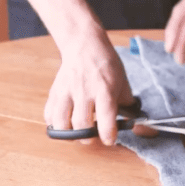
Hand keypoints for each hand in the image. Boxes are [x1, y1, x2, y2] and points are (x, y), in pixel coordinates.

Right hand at [44, 31, 134, 145]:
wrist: (84, 45)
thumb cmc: (106, 65)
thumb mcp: (123, 82)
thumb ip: (127, 104)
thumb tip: (134, 123)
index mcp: (104, 89)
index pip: (105, 117)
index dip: (108, 134)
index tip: (109, 140)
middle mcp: (84, 91)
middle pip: (81, 124)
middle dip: (88, 137)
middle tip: (93, 135)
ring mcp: (66, 91)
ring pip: (61, 122)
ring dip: (69, 134)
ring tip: (77, 132)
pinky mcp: (55, 92)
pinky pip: (49, 114)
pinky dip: (55, 124)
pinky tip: (64, 123)